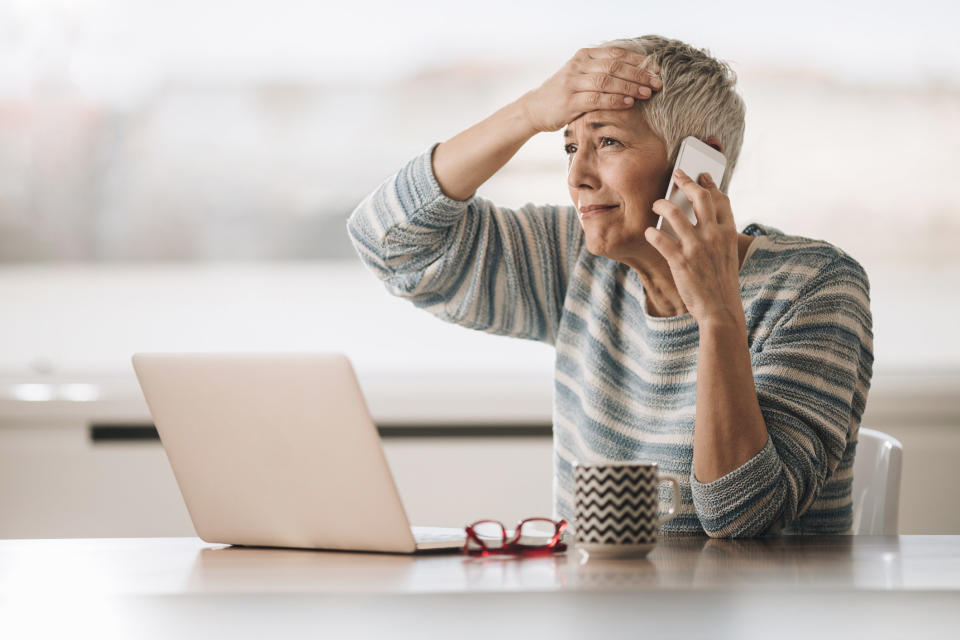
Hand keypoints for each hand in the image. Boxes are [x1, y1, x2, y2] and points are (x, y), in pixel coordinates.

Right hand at [518, 47, 661, 133]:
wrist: (535, 108)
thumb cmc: (564, 94)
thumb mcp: (581, 76)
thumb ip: (602, 71)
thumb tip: (635, 73)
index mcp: (584, 56)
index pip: (616, 54)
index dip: (638, 61)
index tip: (656, 70)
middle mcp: (578, 66)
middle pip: (615, 67)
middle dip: (639, 75)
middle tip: (657, 83)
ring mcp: (573, 83)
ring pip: (607, 81)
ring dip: (630, 87)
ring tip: (647, 93)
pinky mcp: (569, 101)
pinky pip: (596, 99)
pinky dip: (614, 100)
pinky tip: (628, 103)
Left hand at [645, 170, 742, 326]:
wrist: (720, 309)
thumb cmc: (722, 284)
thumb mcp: (728, 256)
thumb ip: (718, 237)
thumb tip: (704, 223)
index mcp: (728, 234)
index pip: (721, 200)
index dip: (710, 185)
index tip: (702, 177)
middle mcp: (713, 236)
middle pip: (700, 197)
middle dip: (686, 182)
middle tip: (677, 175)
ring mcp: (696, 247)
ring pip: (675, 212)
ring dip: (662, 204)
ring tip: (656, 204)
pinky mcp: (680, 260)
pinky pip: (659, 238)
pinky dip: (651, 233)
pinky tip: (649, 233)